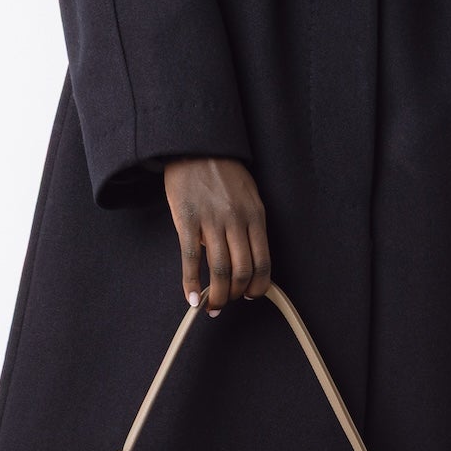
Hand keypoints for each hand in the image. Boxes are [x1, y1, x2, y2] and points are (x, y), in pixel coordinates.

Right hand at [164, 157, 271, 314]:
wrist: (195, 145)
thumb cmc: (223, 171)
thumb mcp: (248, 195)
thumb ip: (249, 224)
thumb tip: (242, 258)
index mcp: (255, 215)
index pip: (263, 262)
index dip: (258, 286)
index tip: (251, 295)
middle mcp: (237, 220)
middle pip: (242, 270)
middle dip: (236, 294)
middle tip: (227, 302)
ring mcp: (212, 221)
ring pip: (219, 269)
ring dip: (217, 294)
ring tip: (212, 305)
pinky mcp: (187, 220)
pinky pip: (191, 258)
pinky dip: (191, 282)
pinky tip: (192, 298)